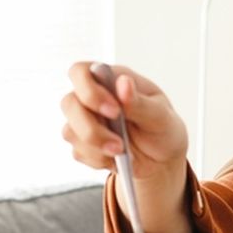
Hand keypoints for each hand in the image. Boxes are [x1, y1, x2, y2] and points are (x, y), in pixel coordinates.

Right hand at [61, 62, 187, 180]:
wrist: (162, 160)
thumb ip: (140, 102)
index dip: (88, 90)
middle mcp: (92, 98)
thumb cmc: (163, 129)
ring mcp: (85, 121)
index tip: (114, 111)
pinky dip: (99, 159)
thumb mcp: (161, 116)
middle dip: (90, 127)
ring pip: (70, 131)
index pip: (81, 72)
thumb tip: (123, 83)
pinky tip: (116, 158)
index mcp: (111, 80)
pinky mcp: (83, 144)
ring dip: (96, 147)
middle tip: (119, 144)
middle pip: (69, 103)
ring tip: (122, 152)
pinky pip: (78, 152)